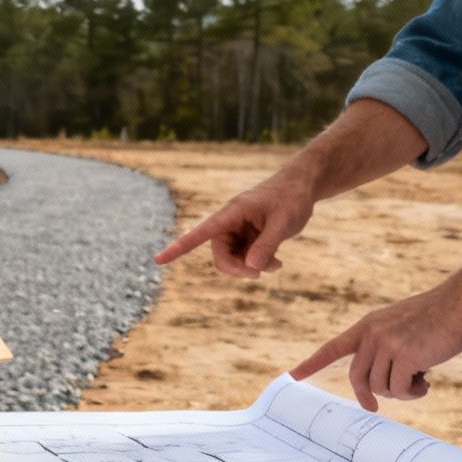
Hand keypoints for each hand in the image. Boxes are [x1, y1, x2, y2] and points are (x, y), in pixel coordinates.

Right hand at [155, 171, 314, 277]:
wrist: (302, 187)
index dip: (178, 248)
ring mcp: (239, 231)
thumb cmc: (291, 198)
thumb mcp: (282, 222)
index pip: (199, 233)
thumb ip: (266, 245)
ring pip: (234, 260)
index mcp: (231, 213)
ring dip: (251, 268)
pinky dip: (259, 264)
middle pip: (220, 255)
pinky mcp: (249, 237)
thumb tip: (250, 268)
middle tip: (259, 274)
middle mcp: (230, 223)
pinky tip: (277, 263)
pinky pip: (246, 258)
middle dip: (237, 269)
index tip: (159, 260)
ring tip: (277, 265)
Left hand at [289, 286, 461, 410]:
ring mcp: (387, 344)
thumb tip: (384, 384)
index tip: (292, 376)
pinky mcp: (405, 355)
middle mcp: (372, 334)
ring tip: (419, 381)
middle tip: (373, 406)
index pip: (333, 347)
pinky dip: (412, 393)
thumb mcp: (403, 326)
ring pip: (380, 386)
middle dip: (367, 395)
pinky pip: (400, 389)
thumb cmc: (440, 316)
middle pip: (358, 378)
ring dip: (400, 392)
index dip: (312, 363)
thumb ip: (388, 347)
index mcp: (369, 324)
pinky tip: (427, 382)